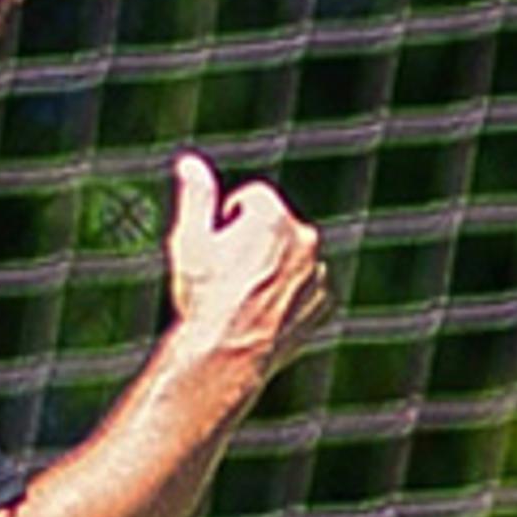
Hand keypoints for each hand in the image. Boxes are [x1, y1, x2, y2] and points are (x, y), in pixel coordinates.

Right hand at [162, 149, 330, 374]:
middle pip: (276, 227)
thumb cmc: (204, 296)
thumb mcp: (190, 241)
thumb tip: (191, 162)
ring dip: (275, 268)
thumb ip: (196, 195)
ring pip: (293, 258)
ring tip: (246, 299)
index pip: (251, 200)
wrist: (226, 355)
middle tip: (230, 276)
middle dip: (255, 242)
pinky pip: (307, 289)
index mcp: (273, 214)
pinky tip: (265, 314)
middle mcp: (304, 238)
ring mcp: (318, 272)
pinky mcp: (325, 302)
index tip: (217, 250)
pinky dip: (291, 296)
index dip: (228, 223)